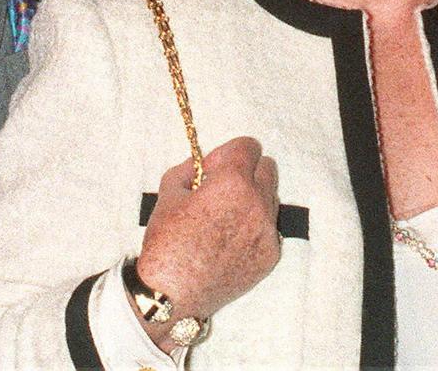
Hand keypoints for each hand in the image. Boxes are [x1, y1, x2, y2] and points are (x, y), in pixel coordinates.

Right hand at [134, 137, 279, 350]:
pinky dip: (253, 226)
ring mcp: (268, 231)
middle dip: (246, 170)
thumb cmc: (166, 239)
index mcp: (232, 182)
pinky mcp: (271, 255)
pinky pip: (268, 228)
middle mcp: (258, 203)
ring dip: (252, 198)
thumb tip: (205, 163)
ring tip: (224, 216)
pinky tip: (228, 240)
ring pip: (270, 198)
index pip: (248, 146)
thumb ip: (191, 167)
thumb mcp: (169, 189)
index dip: (228, 152)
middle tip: (222, 187)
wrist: (173, 293)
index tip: (214, 167)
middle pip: (267, 168)